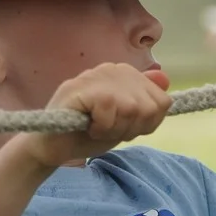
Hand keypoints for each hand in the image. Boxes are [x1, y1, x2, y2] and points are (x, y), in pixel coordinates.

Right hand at [13, 63, 172, 168]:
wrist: (50, 146)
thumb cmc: (85, 133)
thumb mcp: (124, 122)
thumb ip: (145, 104)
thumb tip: (165, 79)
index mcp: (126, 75)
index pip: (160, 102)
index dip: (145, 124)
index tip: (121, 128)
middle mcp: (113, 69)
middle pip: (150, 107)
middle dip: (131, 128)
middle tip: (107, 130)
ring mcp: (97, 75)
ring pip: (133, 108)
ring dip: (116, 129)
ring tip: (97, 128)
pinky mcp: (84, 87)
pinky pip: (111, 109)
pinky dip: (102, 127)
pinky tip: (88, 127)